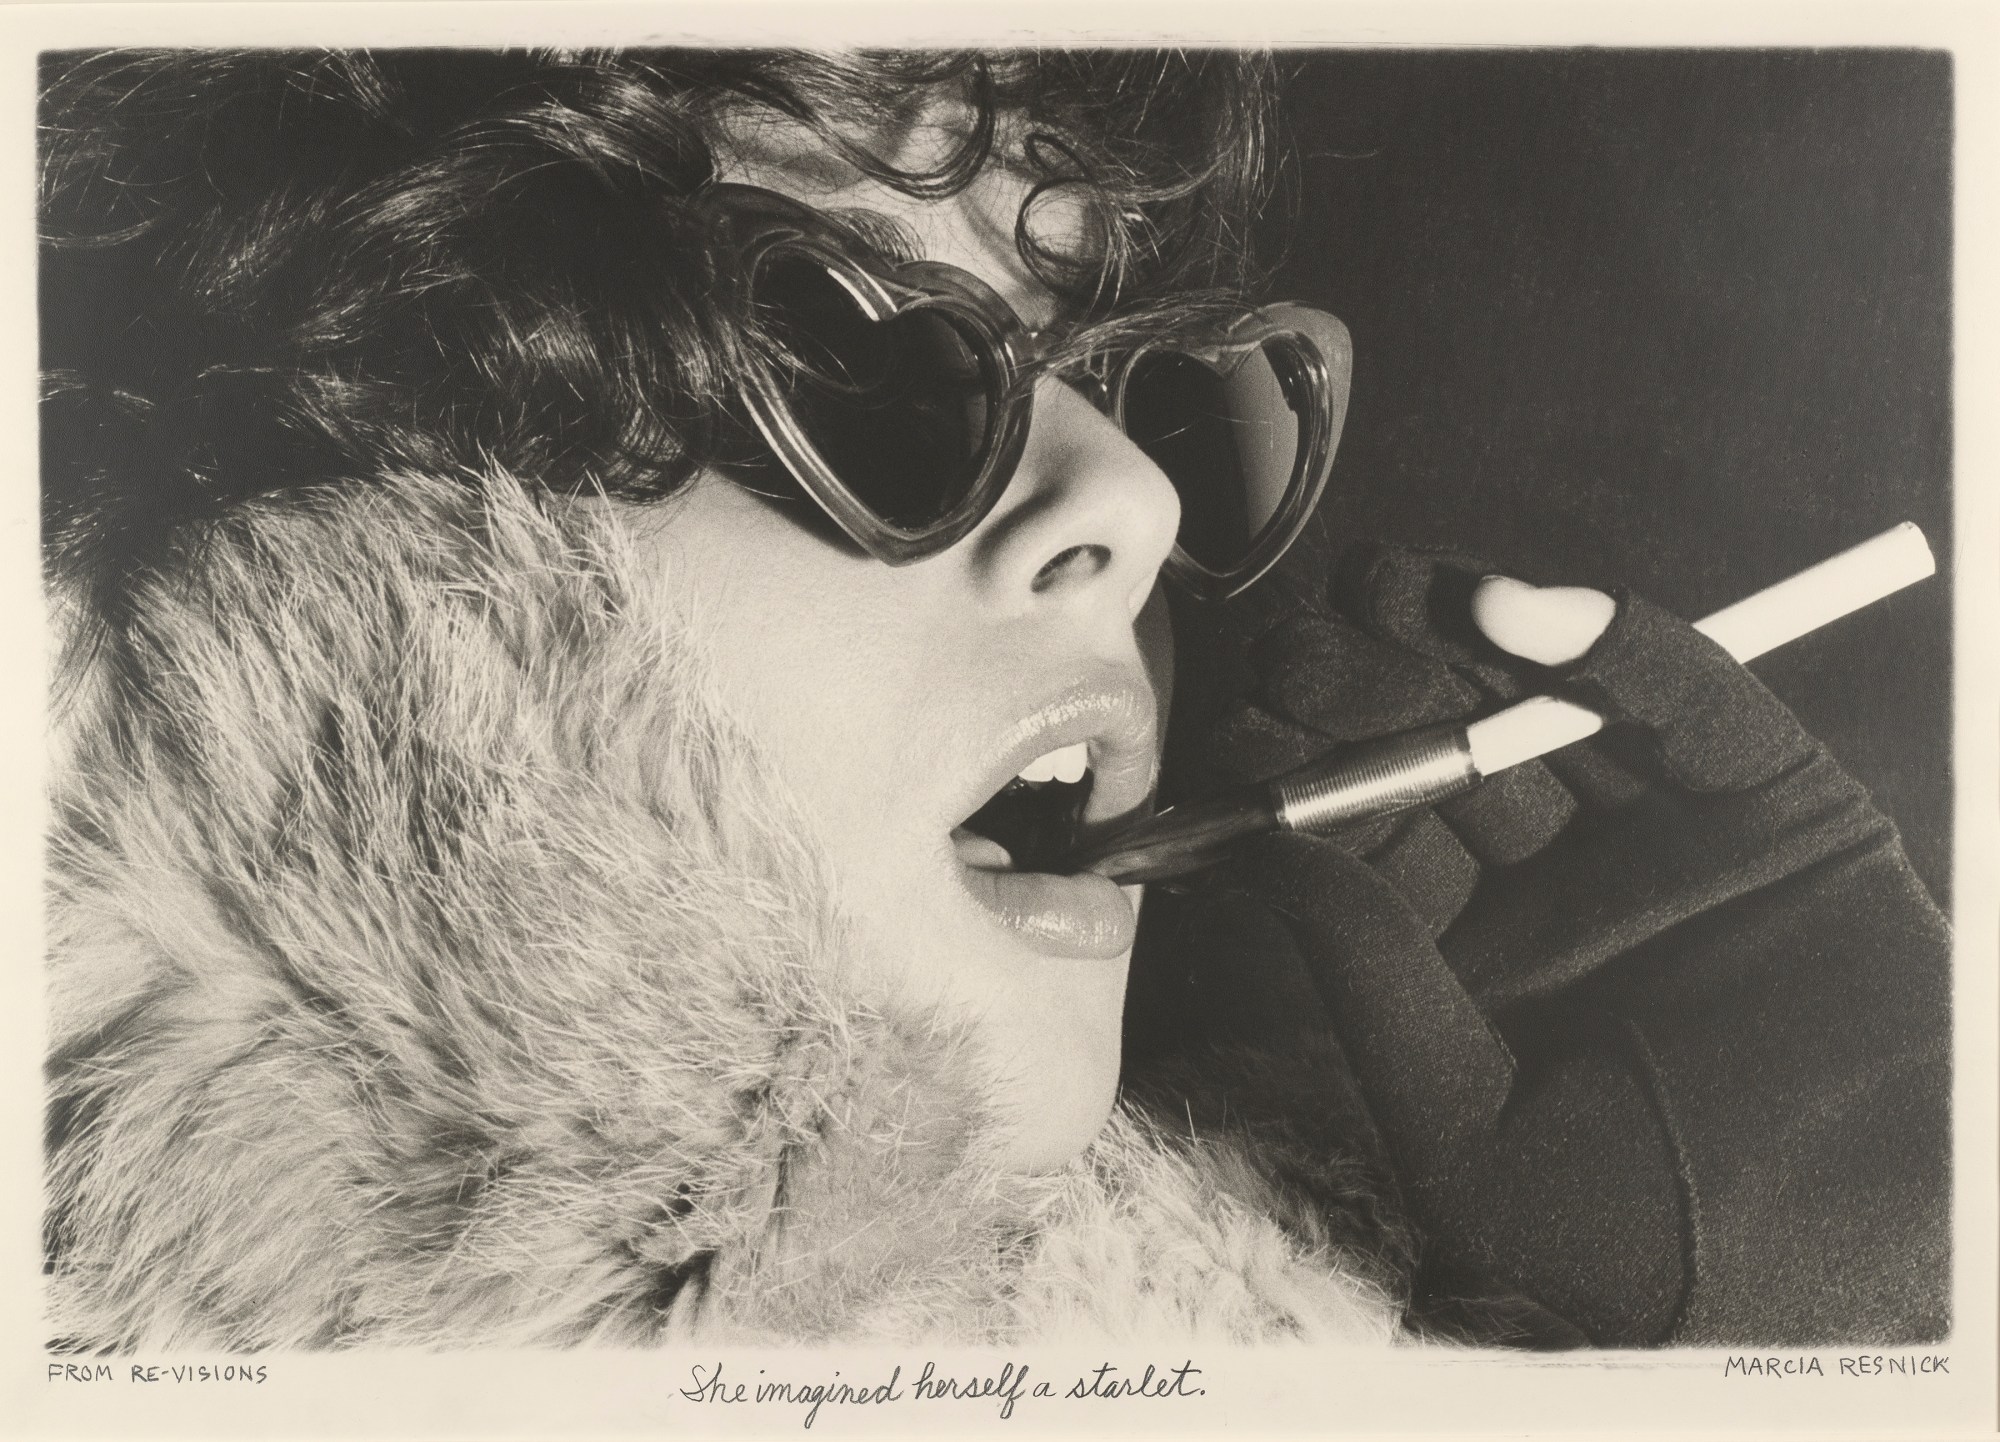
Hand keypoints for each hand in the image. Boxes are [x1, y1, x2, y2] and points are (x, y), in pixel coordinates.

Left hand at [1201, 543, 1949, 1345]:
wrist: (1869, 1267)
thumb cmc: (1654, 1246)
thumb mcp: (1466, 1134)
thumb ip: (1373, 988)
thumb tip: (1267, 851)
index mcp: (1473, 965)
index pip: (1362, 843)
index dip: (1292, 781)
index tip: (1230, 739)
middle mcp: (1556, 884)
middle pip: (1435, 751)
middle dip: (1357, 694)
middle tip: (1294, 654)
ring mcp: (1659, 833)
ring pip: (1538, 700)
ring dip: (1450, 631)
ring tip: (1376, 589)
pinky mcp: (1768, 797)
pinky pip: (1685, 700)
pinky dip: (1607, 641)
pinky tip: (1510, 611)